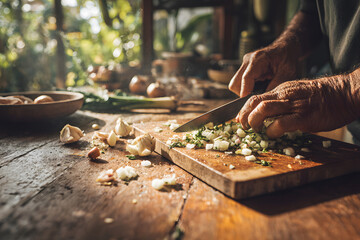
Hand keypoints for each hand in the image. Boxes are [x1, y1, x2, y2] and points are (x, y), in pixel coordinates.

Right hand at [228, 46, 297, 97]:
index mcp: (258, 59)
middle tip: (257, 98)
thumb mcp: (287, 74)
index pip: (246, 78)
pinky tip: (258, 87)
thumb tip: (263, 101)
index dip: (246, 92)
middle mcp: (248, 60)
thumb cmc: (287, 59)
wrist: (285, 48)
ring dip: (245, 91)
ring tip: (260, 91)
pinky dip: (247, 88)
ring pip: (235, 84)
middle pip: (235, 83)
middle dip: (244, 94)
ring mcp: (244, 64)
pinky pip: (239, 83)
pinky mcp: (244, 69)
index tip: (250, 103)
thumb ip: (275, 86)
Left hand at [237, 77, 358, 137]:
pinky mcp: (304, 117)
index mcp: (282, 90)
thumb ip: (283, 103)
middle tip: (244, 126)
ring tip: (255, 130)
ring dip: (254, 121)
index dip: (244, 110)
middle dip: (244, 115)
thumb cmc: (322, 98)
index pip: (256, 97)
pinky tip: (273, 134)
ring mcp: (294, 105)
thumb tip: (268, 117)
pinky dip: (272, 130)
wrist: (344, 93)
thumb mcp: (298, 94)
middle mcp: (285, 95)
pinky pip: (282, 123)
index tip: (239, 119)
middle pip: (254, 102)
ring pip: (263, 108)